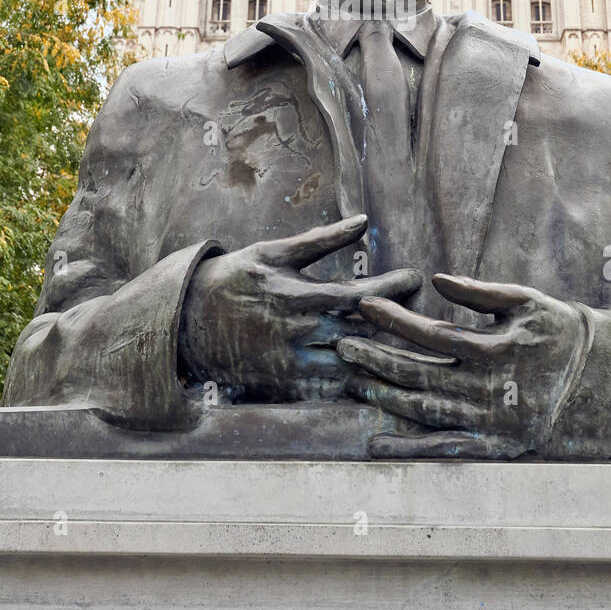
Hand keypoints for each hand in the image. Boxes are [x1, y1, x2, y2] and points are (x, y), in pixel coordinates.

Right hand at [180, 214, 421, 401]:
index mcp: (298, 296)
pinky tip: (385, 373)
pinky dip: (361, 381)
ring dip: (387, 355)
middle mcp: (299, 333)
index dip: (394, 288)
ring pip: (354, 364)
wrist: (188, 322)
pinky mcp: (287, 384)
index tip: (416, 278)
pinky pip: (333, 388)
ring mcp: (294, 363)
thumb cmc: (235, 277)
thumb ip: (320, 240)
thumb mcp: (273, 252)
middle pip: (365, 333)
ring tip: (416, 343)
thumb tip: (363, 221)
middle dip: (399, 323)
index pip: (361, 296)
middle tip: (423, 311)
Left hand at [337, 273, 586, 457]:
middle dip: (375, 359)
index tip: (363, 305)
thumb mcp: (526, 301)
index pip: (431, 334)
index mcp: (493, 349)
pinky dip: (408, 448)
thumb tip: (437, 278)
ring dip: (384, 398)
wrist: (596, 379)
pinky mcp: (490, 445)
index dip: (394, 320)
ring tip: (351, 383)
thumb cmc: (557, 330)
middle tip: (340, 347)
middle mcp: (485, 388)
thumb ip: (480, 293)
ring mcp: (486, 420)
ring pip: (423, 410)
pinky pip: (442, 448)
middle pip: (418, 374)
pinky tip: (376, 445)